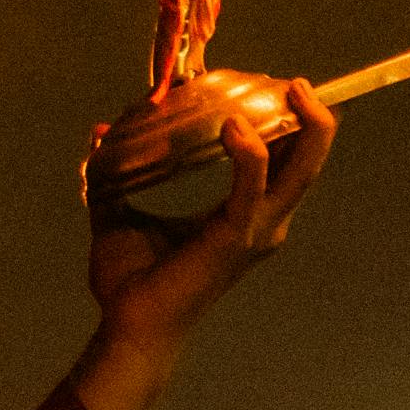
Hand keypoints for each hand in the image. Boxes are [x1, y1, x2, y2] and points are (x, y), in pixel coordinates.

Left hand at [76, 74, 332, 409]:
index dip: (287, 127)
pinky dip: (250, 153)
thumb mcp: (120, 215)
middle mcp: (260, 224)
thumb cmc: (131, 283)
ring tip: (291, 89)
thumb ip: (112, 175)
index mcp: (241, 218)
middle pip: (307, 163)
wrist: (128, 326)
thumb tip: (98, 136)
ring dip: (302, 126)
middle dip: (311, 119)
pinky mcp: (235, 237)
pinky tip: (234, 127)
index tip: (274, 91)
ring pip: (300, 170)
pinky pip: (252, 185)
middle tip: (297, 84)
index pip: (282, 164)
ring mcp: (254, 231)